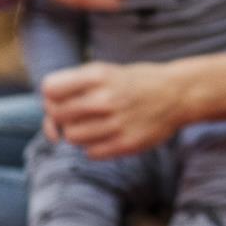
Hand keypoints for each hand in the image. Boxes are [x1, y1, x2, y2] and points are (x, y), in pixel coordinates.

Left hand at [40, 61, 178, 158]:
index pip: (50, 88)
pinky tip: (108, 134)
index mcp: (98, 75)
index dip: (51, 95)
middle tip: (79, 113)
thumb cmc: (132, 83)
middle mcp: (105, 99)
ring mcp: (116, 123)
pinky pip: (90, 153)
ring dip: (78, 132)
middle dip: (61, 116)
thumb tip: (49, 127)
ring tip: (95, 124)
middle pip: (57, 114)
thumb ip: (72, 89)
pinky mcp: (126, 144)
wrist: (177, 94)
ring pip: (72, 136)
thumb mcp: (104, 72)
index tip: (63, 98)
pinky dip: (94, 146)